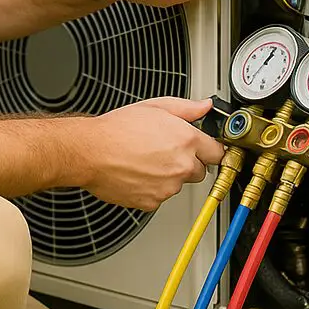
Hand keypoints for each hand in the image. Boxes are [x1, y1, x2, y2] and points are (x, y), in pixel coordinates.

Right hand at [71, 97, 224, 210]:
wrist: (91, 152)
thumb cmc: (117, 129)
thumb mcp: (155, 106)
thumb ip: (186, 108)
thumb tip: (205, 106)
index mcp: (186, 141)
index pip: (217, 152)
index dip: (209, 148)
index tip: (206, 149)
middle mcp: (181, 166)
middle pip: (200, 170)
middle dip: (188, 162)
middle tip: (166, 151)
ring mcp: (168, 187)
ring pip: (178, 183)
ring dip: (169, 175)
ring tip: (146, 160)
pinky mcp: (153, 201)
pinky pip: (160, 195)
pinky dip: (153, 187)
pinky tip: (138, 172)